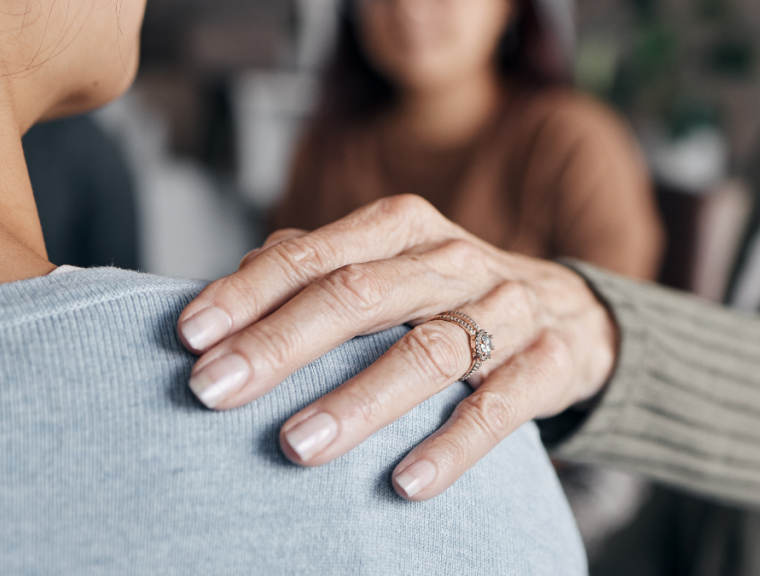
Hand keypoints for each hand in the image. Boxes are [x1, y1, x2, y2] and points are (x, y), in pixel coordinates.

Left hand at [177, 195, 616, 499]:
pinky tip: (404, 483)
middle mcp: (450, 260)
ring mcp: (505, 309)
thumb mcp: (386, 265)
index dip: (247, 293)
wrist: (571, 312)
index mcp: (400, 229)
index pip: (311, 256)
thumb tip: (230, 290)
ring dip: (358, 401)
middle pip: (358, 296)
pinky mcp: (548, 361)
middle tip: (214, 390)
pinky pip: (498, 407)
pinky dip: (452, 445)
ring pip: (427, 353)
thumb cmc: (449, 293)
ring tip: (296, 445)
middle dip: (280, 343)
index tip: (189, 336)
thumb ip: (316, 270)